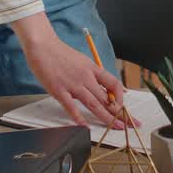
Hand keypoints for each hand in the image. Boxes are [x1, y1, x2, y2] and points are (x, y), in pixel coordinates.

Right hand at [13, 14, 137, 128]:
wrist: (42, 45)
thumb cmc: (60, 53)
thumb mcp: (81, 61)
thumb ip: (90, 75)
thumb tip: (99, 89)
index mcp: (92, 68)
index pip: (114, 83)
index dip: (121, 97)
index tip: (123, 106)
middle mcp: (86, 77)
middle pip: (107, 98)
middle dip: (120, 113)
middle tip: (130, 124)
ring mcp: (73, 84)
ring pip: (94, 104)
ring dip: (107, 118)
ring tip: (116, 127)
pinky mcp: (59, 90)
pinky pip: (71, 107)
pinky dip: (79, 118)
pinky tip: (85, 126)